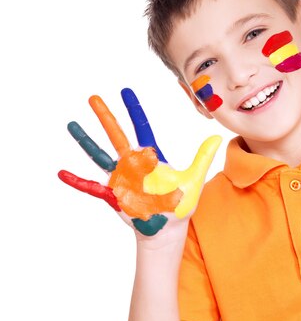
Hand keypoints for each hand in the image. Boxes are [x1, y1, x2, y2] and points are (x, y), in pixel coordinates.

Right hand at [58, 88, 220, 236]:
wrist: (167, 229)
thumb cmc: (180, 205)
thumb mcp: (194, 179)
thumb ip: (203, 158)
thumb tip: (218, 137)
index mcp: (152, 157)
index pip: (142, 127)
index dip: (134, 109)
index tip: (126, 91)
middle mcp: (134, 164)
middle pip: (117, 135)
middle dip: (106, 117)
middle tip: (94, 98)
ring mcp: (121, 178)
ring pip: (100, 154)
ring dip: (86, 141)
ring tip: (72, 125)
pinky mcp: (114, 194)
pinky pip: (92, 186)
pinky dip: (78, 180)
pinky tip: (62, 173)